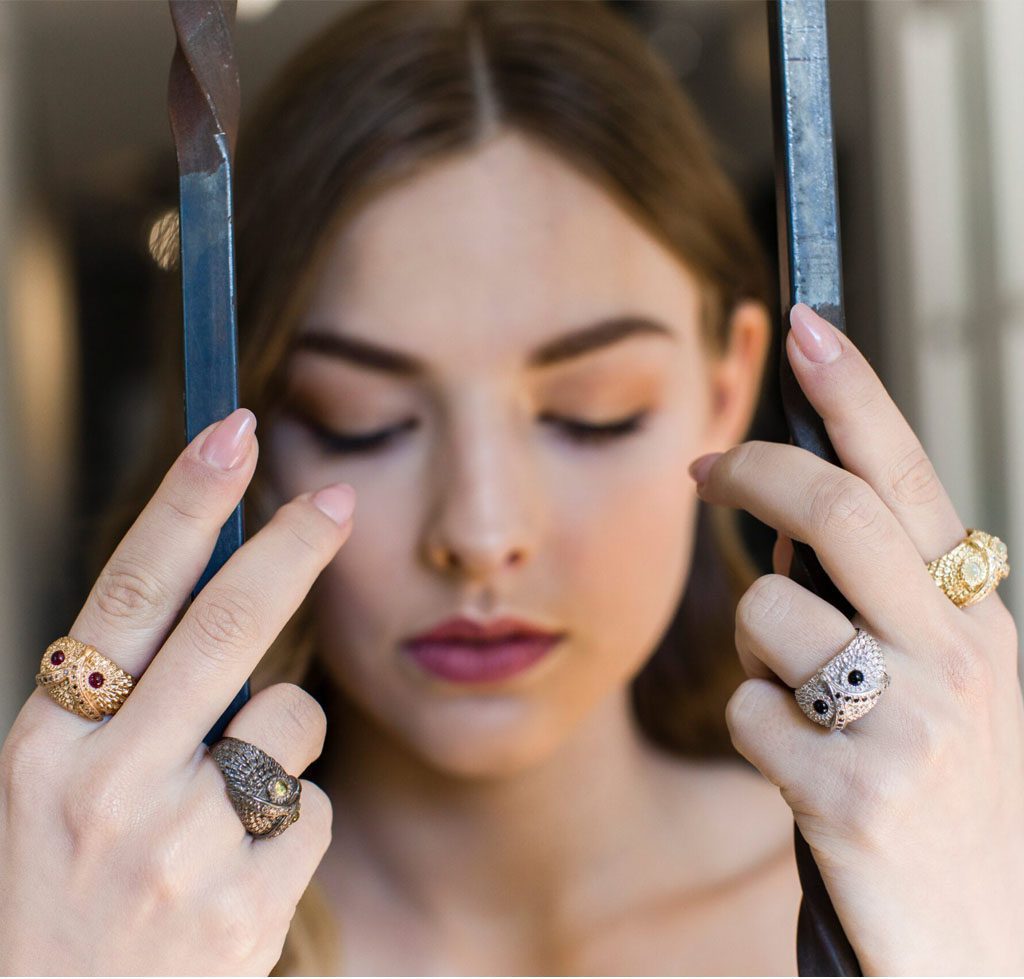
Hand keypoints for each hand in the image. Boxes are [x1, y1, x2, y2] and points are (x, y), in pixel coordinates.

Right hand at [0, 409, 355, 975]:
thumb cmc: (70, 896)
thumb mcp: (62, 792)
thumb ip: (134, 699)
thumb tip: (232, 588)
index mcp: (46, 746)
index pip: (127, 592)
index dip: (186, 502)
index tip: (233, 431)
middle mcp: (106, 787)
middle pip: (226, 627)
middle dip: (291, 547)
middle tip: (337, 499)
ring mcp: (177, 848)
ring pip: (291, 720)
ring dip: (285, 740)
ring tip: (227, 805)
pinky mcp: (243, 904)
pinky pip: (312, 806)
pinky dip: (292, 823)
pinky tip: (240, 873)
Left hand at [688, 304, 1023, 975]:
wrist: (984, 948)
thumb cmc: (943, 800)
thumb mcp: (939, 686)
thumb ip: (880, 602)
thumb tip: (789, 513)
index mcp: (975, 623)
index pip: (909, 480)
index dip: (855, 396)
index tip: (808, 328)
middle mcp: (957, 657)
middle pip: (834, 509)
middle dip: (754, 469)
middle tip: (705, 466)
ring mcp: (910, 723)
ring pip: (771, 613)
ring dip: (761, 651)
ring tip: (806, 705)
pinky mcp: (854, 793)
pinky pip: (750, 712)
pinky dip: (758, 733)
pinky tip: (804, 776)